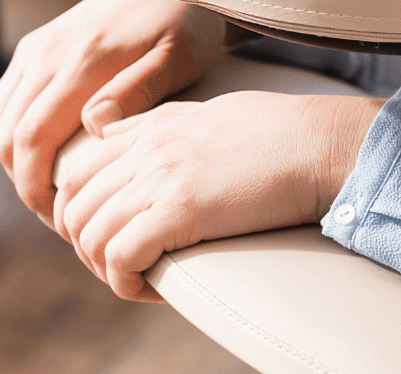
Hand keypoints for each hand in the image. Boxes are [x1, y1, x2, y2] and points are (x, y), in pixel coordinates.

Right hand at [0, 0, 226, 223]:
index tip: (58, 217)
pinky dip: (13, 134)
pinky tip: (44, 154)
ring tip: (54, 188)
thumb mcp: (178, 57)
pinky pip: (5, 101)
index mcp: (82, 63)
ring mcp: (37, 50)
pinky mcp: (36, 47)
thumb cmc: (184, 21)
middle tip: (60, 213)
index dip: (35, 188)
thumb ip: (138, 91)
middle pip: (8, 138)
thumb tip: (93, 124)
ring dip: (16, 161)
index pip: (33, 139)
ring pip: (0, 122)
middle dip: (24, 183)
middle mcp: (48, 56)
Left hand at [51, 90, 382, 301]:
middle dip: (87, 244)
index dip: (81, 209)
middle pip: (75, 206)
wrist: (325, 144)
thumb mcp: (218, 112)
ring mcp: (160, 178)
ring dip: (105, 269)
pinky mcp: (179, 210)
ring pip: (90, 235)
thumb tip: (146, 138)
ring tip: (138, 279)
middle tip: (123, 266)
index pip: (79, 168)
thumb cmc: (289, 131)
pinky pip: (120, 257)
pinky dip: (126, 282)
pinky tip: (152, 289)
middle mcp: (148, 148)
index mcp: (156, 125)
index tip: (110, 233)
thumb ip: (173, 123)